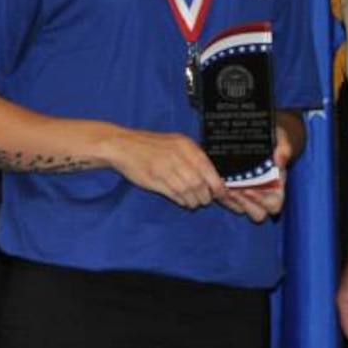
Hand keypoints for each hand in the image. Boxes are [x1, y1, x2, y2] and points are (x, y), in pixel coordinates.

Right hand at [105, 129, 226, 208]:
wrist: (124, 146)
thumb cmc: (151, 146)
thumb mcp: (175, 145)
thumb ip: (193, 159)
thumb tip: (213, 179)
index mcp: (186, 145)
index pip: (209, 169)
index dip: (218, 186)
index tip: (223, 195)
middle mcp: (178, 155)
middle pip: (200, 183)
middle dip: (206, 196)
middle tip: (205, 200)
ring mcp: (166, 167)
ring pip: (188, 190)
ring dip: (193, 200)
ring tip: (192, 202)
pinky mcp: (155, 178)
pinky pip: (175, 194)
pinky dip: (182, 200)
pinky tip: (182, 200)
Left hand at [215, 123, 294, 222]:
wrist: (261, 134)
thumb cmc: (274, 140)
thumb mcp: (280, 139)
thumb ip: (284, 148)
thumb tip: (280, 158)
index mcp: (278, 188)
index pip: (273, 205)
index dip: (261, 201)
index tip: (248, 190)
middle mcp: (264, 194)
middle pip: (258, 213)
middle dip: (245, 204)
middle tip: (232, 191)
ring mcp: (248, 194)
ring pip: (242, 210)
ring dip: (233, 202)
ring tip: (224, 188)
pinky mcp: (234, 189)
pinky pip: (228, 201)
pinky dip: (222, 195)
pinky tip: (215, 184)